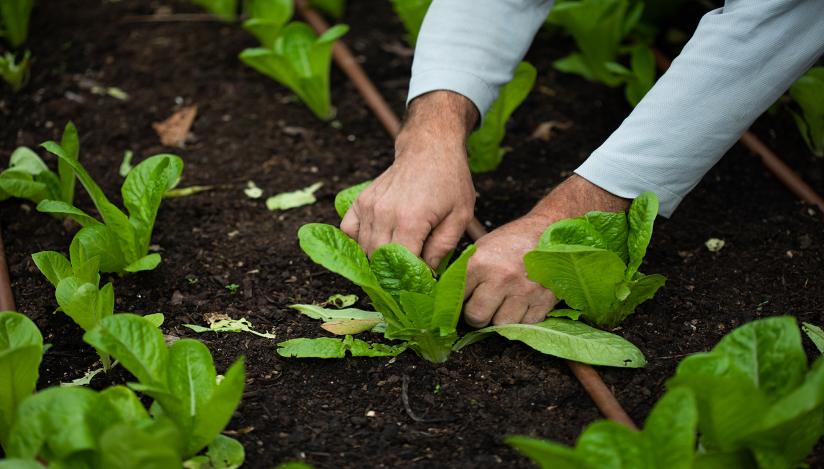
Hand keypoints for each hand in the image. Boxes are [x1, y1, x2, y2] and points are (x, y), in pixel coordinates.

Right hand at [341, 91, 478, 266]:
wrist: (430, 148)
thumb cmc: (449, 181)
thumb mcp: (460, 216)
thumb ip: (443, 248)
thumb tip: (428, 272)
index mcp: (411, 220)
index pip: (402, 264)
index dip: (410, 279)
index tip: (420, 284)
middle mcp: (384, 214)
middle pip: (379, 261)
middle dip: (392, 274)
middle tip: (406, 279)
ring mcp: (369, 206)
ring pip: (363, 249)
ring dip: (376, 260)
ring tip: (393, 265)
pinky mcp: (360, 201)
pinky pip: (349, 231)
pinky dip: (358, 242)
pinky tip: (375, 243)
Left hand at [463, 175, 631, 326]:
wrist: (549, 230)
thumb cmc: (512, 241)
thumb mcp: (482, 248)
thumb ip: (465, 272)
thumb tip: (448, 297)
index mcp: (480, 262)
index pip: (456, 297)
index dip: (456, 302)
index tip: (459, 303)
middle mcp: (500, 278)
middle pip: (476, 317)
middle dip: (476, 314)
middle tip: (481, 305)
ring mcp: (523, 291)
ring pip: (500, 324)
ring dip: (500, 317)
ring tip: (504, 302)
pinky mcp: (544, 300)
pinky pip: (525, 324)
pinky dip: (522, 318)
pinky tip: (522, 303)